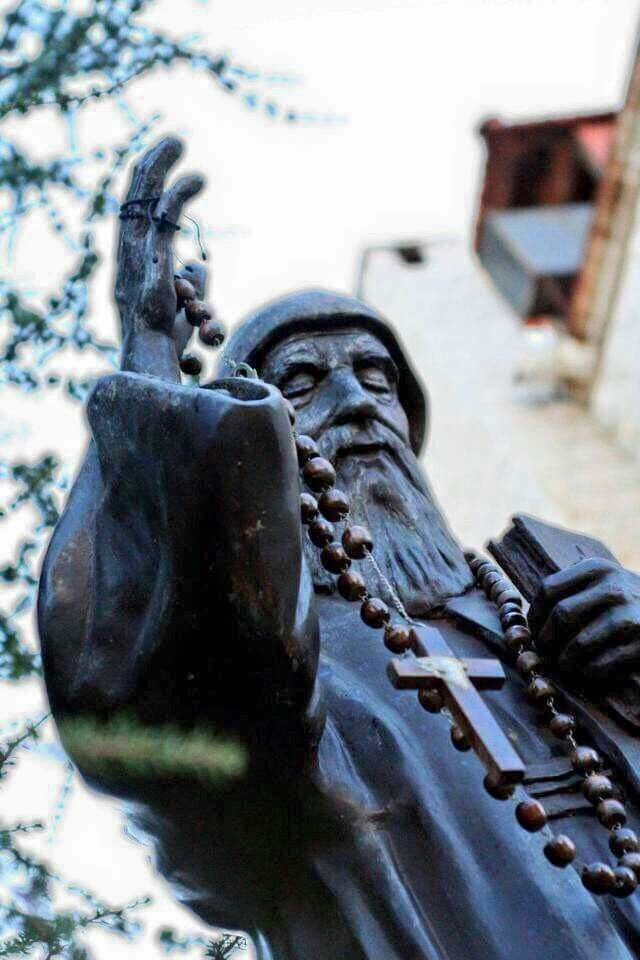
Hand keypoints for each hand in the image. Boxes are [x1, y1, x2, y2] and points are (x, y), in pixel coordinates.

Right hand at [115, 136, 203, 343]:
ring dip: (161, 166)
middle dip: (151, 164)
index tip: (162, 163)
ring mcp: (135, 258)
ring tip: (179, 141)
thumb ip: (188, 281)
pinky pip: (163, 219)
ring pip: (143, 199)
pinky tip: (197, 178)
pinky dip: (179, 195)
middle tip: (173, 139)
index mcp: (129, 261)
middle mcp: (126, 255)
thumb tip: (201, 265)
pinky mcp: (152, 263)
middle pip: (133, 196)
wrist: (152, 362)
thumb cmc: (166, 342)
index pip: (132, 211)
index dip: (145, 185)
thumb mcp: (180, 305)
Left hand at [528, 558, 639, 685]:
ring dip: (565, 660)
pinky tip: (588, 671)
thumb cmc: (628, 600)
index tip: (533, 631)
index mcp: (597, 568)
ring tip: (565, 664)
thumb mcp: (605, 580)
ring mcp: (629, 615)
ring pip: (579, 643)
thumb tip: (530, 618)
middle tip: (545, 653)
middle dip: (547, 639)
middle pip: (561, 615)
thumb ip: (573, 588)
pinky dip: (588, 672)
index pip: (548, 589)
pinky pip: (601, 664)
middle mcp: (613, 587)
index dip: (534, 614)